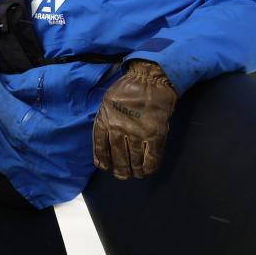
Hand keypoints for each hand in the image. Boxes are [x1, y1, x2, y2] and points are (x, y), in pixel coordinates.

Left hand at [93, 60, 176, 178]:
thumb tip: (105, 140)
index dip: (102, 160)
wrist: (149, 79)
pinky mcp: (155, 134)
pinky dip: (150, 166)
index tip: (104, 167)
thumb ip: (105, 120)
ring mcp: (137, 133)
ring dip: (134, 170)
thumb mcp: (106, 103)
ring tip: (135, 174)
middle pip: (117, 157)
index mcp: (104, 120)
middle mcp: (118, 129)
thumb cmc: (126, 89)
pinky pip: (152, 156)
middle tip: (122, 175)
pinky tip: (147, 170)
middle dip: (120, 170)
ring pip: (134, 160)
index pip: (100, 147)